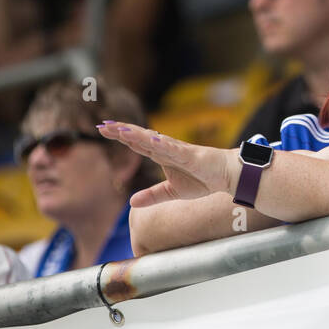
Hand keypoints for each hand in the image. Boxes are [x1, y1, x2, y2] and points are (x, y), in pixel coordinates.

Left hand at [96, 121, 232, 206]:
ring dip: (135, 134)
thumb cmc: (202, 180)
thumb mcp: (171, 192)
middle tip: (101, 126)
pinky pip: (172, 148)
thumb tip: (131, 202)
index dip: (119, 137)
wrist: (227, 176)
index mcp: (161, 155)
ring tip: (118, 129)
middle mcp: (166, 149)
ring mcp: (177, 150)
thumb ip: (152, 195)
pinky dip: (160, 143)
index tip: (102, 130)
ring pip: (152, 140)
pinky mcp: (189, 154)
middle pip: (139, 137)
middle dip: (120, 131)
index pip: (136, 143)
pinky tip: (148, 139)